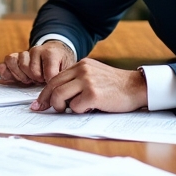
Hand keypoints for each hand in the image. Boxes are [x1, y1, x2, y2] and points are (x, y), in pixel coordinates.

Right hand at [0, 40, 75, 84]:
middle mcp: (37, 50)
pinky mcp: (15, 57)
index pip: (49, 73)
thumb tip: (58, 91)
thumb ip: (63, 78)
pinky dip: (6, 71)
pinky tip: (13, 78)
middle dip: (35, 79)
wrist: (56, 50)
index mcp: (52, 53)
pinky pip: (6, 61)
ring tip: (29, 79)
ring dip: (22, 76)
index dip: (49, 83)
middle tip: (40, 80)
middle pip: (30, 69)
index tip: (50, 83)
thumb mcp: (68, 69)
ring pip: (17, 63)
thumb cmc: (61, 63)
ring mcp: (25, 53)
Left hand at [30, 59, 147, 113]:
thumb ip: (78, 80)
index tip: (39, 103)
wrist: (136, 87)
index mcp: (81, 65)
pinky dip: (78, 111)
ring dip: (60, 107)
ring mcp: (87, 81)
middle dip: (46, 100)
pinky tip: (88, 108)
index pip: (55, 77)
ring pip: (59, 96)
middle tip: (44, 109)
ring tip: (69, 110)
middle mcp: (82, 70)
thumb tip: (58, 95)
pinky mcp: (93, 94)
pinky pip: (74, 106)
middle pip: (53, 86)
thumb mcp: (95, 75)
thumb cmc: (116, 86)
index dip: (45, 91)